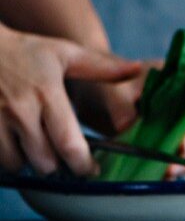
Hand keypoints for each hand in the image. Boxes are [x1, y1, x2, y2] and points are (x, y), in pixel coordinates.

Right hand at [0, 25, 140, 175]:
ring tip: (39, 149)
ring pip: (19, 165)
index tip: (92, 169)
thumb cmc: (26, 51)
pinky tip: (17, 146)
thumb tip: (137, 69)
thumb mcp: (65, 53)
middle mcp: (21, 109)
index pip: (69, 143)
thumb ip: (101, 67)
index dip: (83, 164)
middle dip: (59, 167)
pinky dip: (10, 159)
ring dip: (31, 164)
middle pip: (46, 162)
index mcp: (48, 92)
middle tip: (65, 158)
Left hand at [81, 60, 184, 178]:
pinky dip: (169, 167)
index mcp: (177, 81)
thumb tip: (128, 126)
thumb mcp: (112, 91)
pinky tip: (161, 177)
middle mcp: (181, 104)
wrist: (87, 96)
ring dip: (184, 159)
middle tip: (182, 149)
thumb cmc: (104, 83)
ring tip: (168, 172)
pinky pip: (172, 157)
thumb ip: (122, 106)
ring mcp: (173, 125)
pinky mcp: (161, 143)